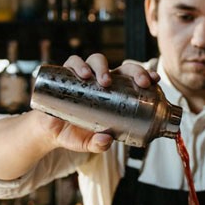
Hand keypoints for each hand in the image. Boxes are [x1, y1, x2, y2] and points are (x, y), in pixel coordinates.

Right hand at [39, 54, 159, 153]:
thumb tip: (106, 140)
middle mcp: (100, 80)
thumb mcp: (88, 143)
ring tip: (104, 81)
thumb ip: (97, 144)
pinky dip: (77, 65)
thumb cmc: (75, 133)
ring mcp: (83, 75)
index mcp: (114, 92)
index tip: (155, 80)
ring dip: (102, 67)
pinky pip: (71, 63)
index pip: (133, 78)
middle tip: (140, 83)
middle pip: (120, 66)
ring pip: (95, 60)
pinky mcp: (65, 75)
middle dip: (133, 71)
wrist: (49, 131)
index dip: (145, 75)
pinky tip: (82, 75)